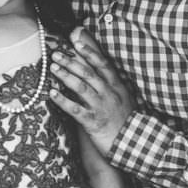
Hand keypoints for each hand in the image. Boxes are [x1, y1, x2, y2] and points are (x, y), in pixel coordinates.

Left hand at [49, 26, 133, 156]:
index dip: (89, 52)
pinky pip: (75, 110)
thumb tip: (97, 67)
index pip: (102, 64)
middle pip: (88, 73)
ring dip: (65, 76)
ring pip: (81, 88)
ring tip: (53, 68)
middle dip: (71, 61)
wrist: (135, 144)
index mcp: (116, 86)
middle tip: (56, 54)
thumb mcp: (122, 97)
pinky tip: (52, 94)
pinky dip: (63, 101)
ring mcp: (101, 107)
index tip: (76, 43)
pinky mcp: (93, 122)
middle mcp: (108, 94)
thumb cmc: (125, 120)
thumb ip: (110, 82)